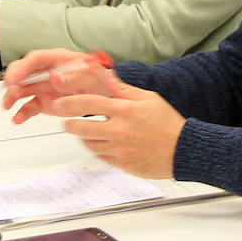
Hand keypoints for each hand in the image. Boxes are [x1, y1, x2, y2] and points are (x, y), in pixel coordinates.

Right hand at [2, 48, 108, 122]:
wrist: (103, 93)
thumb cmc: (97, 78)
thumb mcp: (91, 76)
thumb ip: (73, 77)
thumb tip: (54, 76)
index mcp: (58, 59)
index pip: (36, 59)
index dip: (23, 67)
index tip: (15, 77)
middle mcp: (46, 71)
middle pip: (23, 72)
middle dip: (13, 80)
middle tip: (11, 90)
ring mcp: (43, 87)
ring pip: (21, 90)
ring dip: (12, 97)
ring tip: (8, 105)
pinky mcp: (43, 101)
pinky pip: (29, 106)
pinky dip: (22, 113)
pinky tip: (17, 119)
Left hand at [2, 51, 184, 177]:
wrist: (183, 150)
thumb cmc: (168, 124)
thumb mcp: (148, 99)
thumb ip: (124, 89)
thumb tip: (108, 76)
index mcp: (124, 111)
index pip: (88, 104)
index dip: (68, 103)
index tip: (57, 103)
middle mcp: (119, 130)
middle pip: (81, 127)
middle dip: (69, 124)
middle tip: (66, 122)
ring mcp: (119, 149)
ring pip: (88, 143)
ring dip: (84, 137)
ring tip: (86, 132)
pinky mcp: (121, 164)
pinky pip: (100, 157)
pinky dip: (97, 150)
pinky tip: (102, 144)